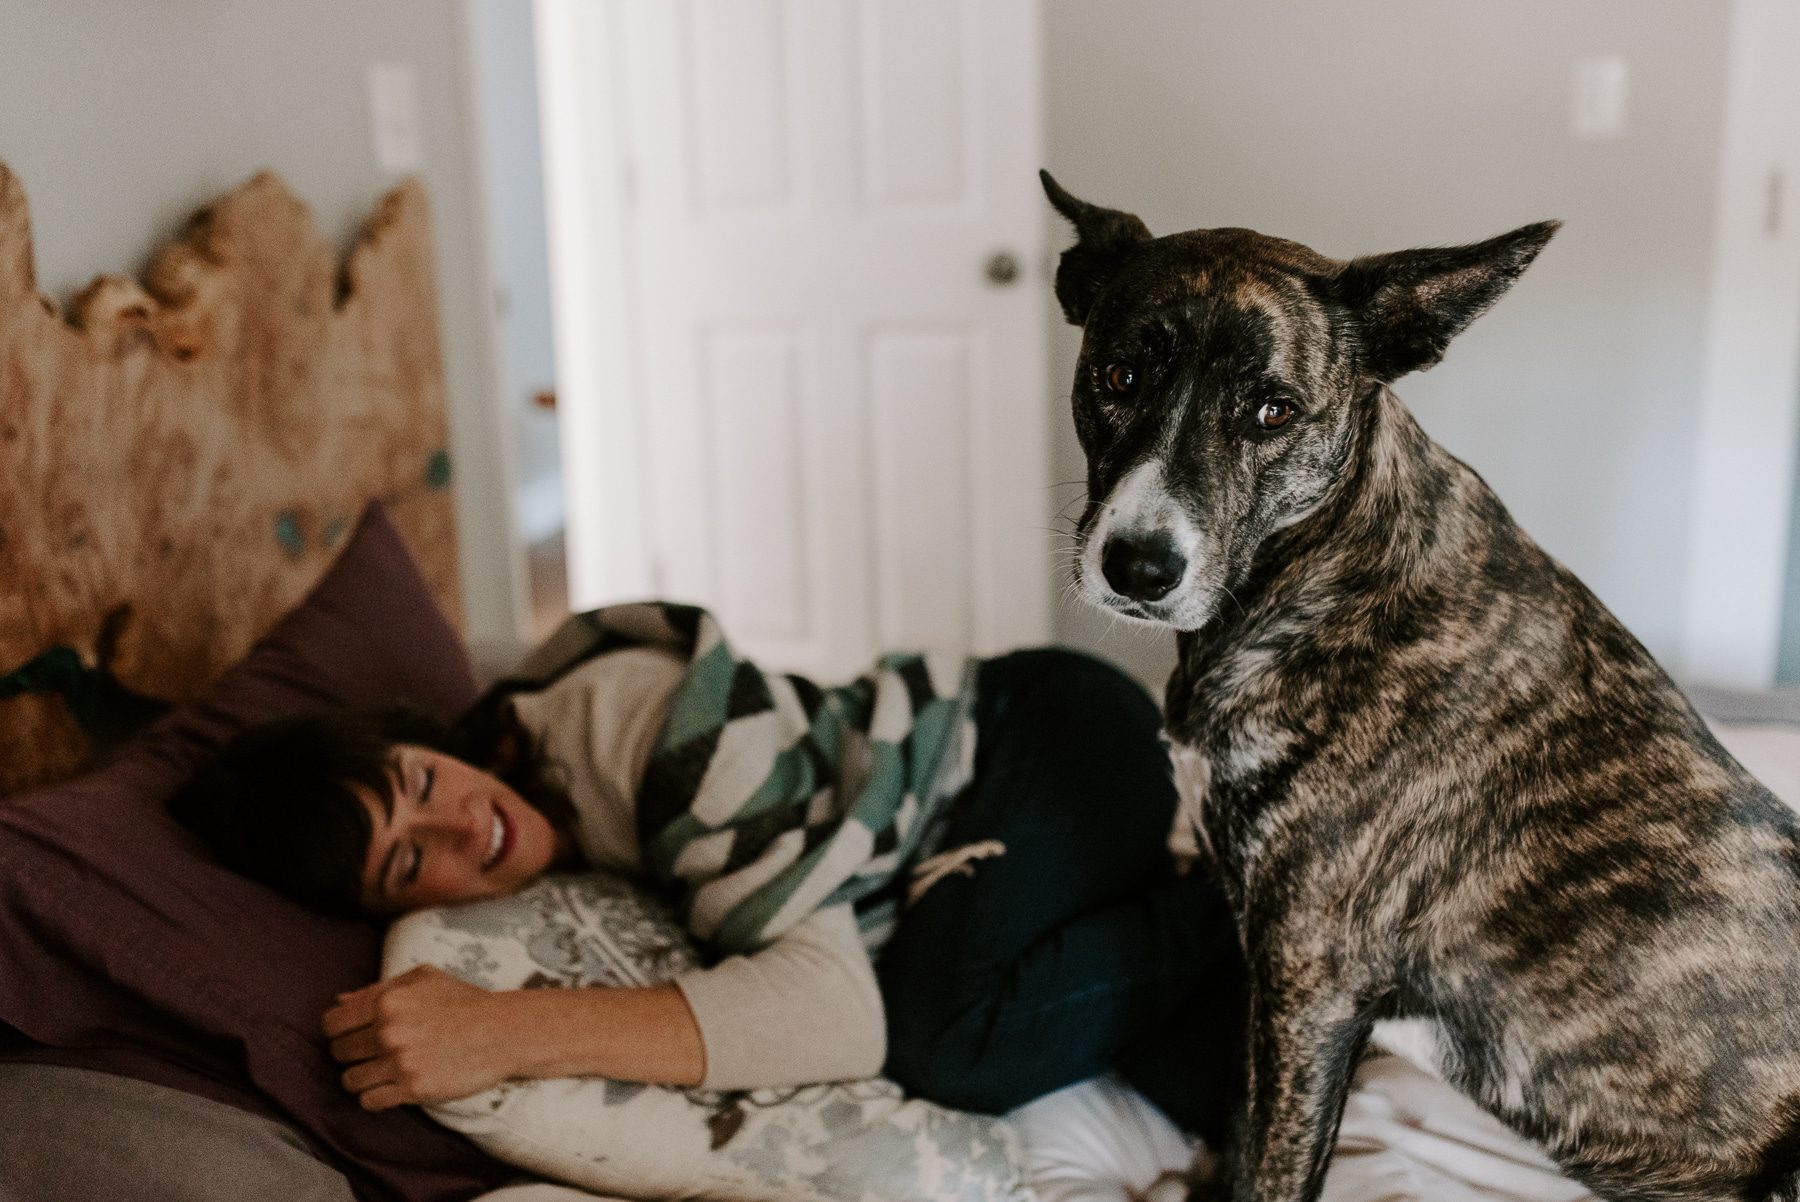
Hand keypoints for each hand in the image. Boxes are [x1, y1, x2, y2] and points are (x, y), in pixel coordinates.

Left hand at [322, 965, 515, 1110]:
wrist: (504, 1032)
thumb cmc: (464, 1002)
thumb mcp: (423, 979)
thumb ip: (379, 988)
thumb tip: (339, 1000)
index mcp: (387, 1000)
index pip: (332, 1023)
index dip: (338, 1030)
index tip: (352, 1035)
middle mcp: (388, 1031)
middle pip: (339, 1052)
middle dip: (351, 1053)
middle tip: (373, 1053)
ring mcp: (399, 1062)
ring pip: (350, 1080)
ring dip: (362, 1078)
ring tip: (382, 1072)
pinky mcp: (412, 1089)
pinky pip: (369, 1102)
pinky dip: (375, 1097)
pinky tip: (391, 1087)